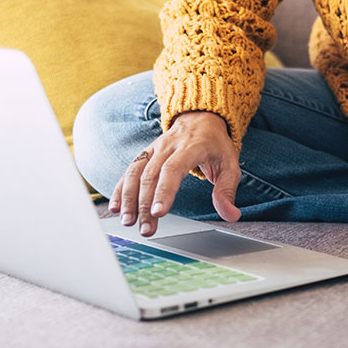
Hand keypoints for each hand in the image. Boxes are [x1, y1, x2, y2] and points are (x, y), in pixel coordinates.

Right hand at [109, 111, 241, 235]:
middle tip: (146, 229)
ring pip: (136, 172)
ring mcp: (154, 149)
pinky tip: (116, 207)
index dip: (164, 191)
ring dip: (129, 198)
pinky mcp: (145, 154)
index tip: (159, 212)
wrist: (201, 117)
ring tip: (128, 221)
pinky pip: (130, 170)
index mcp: (191, 147)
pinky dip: (120, 188)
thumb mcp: (229, 164)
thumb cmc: (215, 144)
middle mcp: (168, 146)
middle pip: (152, 175)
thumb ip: (227, 190)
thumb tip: (231, 215)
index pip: (174, 169)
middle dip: (146, 204)